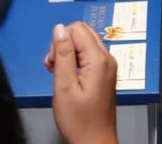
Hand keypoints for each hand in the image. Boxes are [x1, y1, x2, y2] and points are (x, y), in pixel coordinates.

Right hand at [51, 22, 118, 143]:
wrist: (94, 142)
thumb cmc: (80, 121)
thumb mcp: (64, 86)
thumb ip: (62, 54)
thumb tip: (59, 29)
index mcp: (99, 60)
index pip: (77, 29)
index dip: (60, 41)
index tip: (54, 62)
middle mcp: (107, 59)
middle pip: (82, 33)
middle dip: (63, 45)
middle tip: (55, 68)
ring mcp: (107, 66)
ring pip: (84, 43)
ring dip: (67, 54)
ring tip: (59, 75)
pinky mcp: (104, 73)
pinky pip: (88, 55)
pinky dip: (74, 61)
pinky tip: (67, 77)